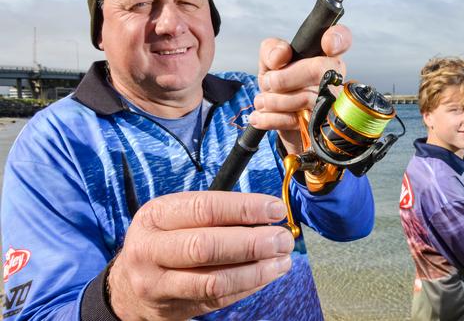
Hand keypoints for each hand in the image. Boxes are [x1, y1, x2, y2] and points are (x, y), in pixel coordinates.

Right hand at [108, 191, 293, 319]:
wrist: (128, 287)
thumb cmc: (165, 240)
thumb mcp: (176, 217)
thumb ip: (216, 213)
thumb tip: (269, 213)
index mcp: (155, 216)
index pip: (204, 208)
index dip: (245, 209)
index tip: (276, 210)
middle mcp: (150, 249)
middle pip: (207, 247)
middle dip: (253, 242)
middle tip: (283, 239)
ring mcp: (159, 284)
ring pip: (215, 280)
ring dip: (257, 270)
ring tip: (282, 259)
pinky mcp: (174, 308)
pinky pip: (219, 299)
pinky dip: (249, 286)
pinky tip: (268, 274)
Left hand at [250, 24, 352, 153]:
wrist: (279, 119)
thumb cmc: (280, 85)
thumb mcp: (270, 63)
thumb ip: (271, 50)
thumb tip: (279, 56)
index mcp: (325, 56)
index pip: (342, 40)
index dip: (339, 39)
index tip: (328, 44)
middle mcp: (334, 78)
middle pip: (319, 69)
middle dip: (285, 77)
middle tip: (269, 82)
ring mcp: (330, 104)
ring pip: (307, 98)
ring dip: (274, 100)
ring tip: (262, 101)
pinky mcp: (319, 126)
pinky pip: (296, 121)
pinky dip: (271, 118)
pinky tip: (260, 116)